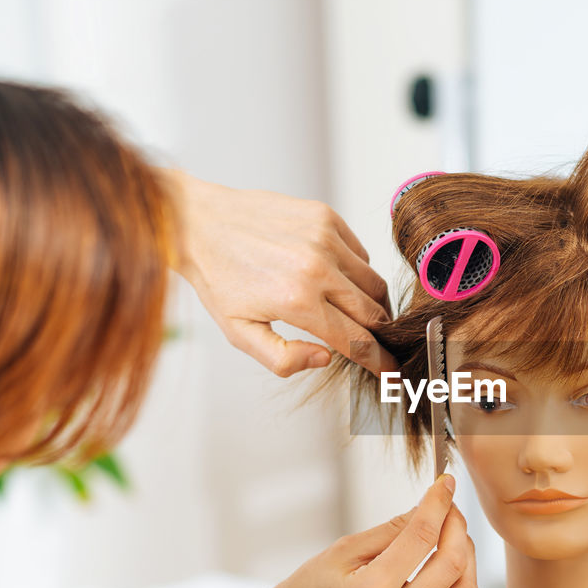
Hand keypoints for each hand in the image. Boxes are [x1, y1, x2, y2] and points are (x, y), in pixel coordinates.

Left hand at [166, 170, 397, 376]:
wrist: (198, 222)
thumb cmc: (218, 277)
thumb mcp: (238, 333)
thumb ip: (282, 359)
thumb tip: (326, 359)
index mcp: (296, 301)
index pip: (357, 341)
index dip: (378, 362)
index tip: (390, 372)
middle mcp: (317, 267)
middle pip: (374, 313)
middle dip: (379, 335)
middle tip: (374, 344)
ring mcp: (325, 237)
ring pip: (374, 283)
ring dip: (371, 304)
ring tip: (353, 312)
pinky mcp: (326, 216)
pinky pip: (361, 254)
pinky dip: (357, 272)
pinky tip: (334, 277)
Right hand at [241, 475, 476, 587]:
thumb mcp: (339, 553)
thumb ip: (389, 530)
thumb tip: (426, 508)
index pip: (421, 538)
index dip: (438, 504)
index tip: (445, 484)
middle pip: (453, 565)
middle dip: (458, 527)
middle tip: (450, 509)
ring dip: (464, 557)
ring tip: (450, 537)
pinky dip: (447, 585)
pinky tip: (432, 569)